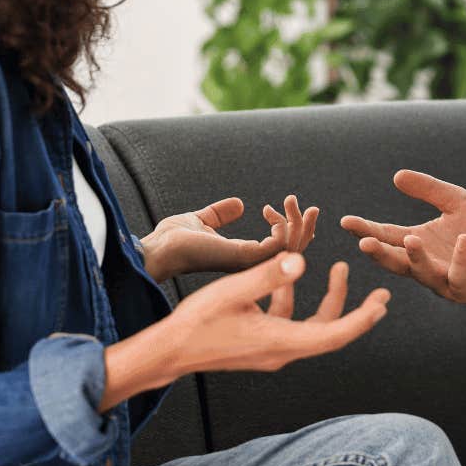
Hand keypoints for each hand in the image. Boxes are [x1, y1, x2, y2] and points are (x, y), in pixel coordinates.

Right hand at [99, 252, 388, 408]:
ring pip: (311, 326)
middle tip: (380, 292)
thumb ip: (268, 275)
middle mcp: (282, 351)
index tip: (383, 301)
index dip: (362, 318)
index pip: (335, 334)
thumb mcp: (233, 291)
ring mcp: (271, 349)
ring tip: (337, 269)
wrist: (170, 351)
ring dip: (326, 300)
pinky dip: (294, 300)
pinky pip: (288, 323)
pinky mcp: (260, 344)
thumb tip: (301, 260)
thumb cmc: (197, 323)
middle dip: (356, 309)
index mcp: (282, 342)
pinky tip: (287, 275)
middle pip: (331, 331)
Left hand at [140, 195, 317, 282]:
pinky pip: (279, 247)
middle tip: (309, 207)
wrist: (156, 248)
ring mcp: (247, 263)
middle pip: (292, 252)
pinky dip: (285, 228)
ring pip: (291, 249)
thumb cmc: (172, 240)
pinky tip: (276, 213)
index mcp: (241, 256)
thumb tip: (239, 204)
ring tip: (293, 203)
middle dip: (305, 229)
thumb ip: (220, 214)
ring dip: (299, 225)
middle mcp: (248, 263)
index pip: (278, 250)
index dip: (287, 229)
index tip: (272, 208)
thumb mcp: (201, 221)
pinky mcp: (243, 258)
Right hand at [340, 169, 465, 308]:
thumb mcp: (457, 203)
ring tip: (410, 239)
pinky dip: (460, 260)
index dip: (366, 230)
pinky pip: (460, 276)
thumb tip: (397, 176)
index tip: (346, 221)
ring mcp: (445, 279)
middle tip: (364, 243)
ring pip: (424, 273)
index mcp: (418, 243)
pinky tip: (463, 241)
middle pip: (397, 261)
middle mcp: (426, 264)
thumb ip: (429, 190)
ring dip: (416, 257)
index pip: (386, 236)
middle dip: (380, 253)